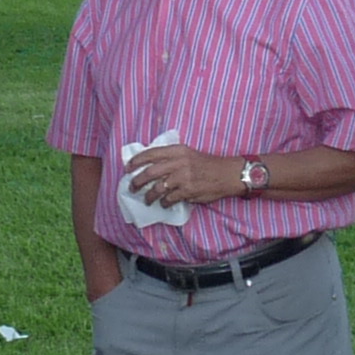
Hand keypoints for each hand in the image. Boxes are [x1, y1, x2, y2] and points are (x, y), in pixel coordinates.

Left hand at [123, 143, 244, 207]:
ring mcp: (183, 177)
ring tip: (147, 200)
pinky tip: (164, 204)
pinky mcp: (188, 191)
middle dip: (137, 182)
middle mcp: (178, 162)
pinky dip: (164, 203)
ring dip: (148, 196)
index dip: (136, 161)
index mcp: (177, 150)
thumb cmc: (207, 164)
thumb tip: (150, 167)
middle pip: (149, 172)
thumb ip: (171, 158)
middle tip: (132, 188)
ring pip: (157, 188)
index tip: (127, 168)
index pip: (151, 153)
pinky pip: (169, 199)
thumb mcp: (188, 154)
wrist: (227, 174)